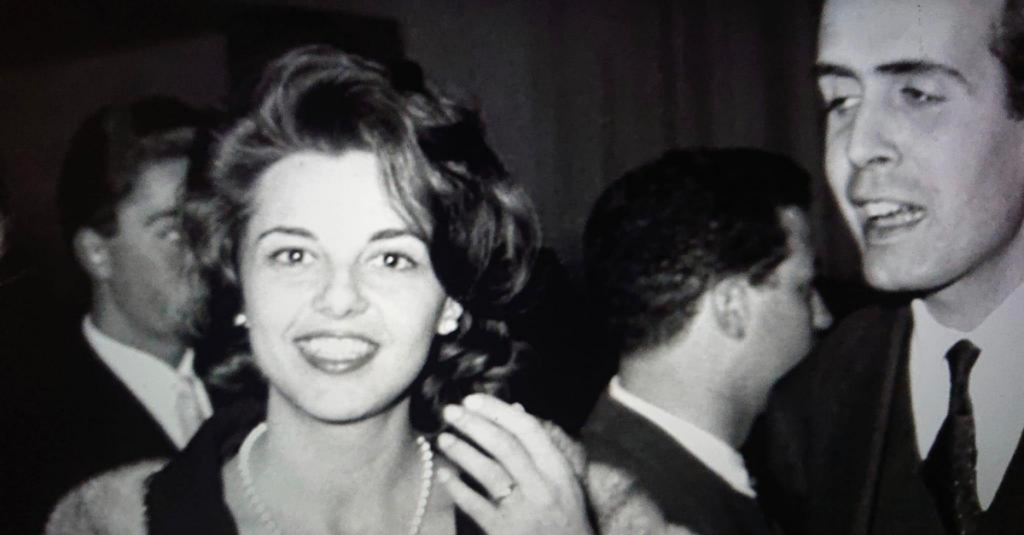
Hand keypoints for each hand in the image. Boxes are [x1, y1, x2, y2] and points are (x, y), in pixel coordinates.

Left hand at [437, 394, 593, 534]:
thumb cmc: (566, 517)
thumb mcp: (564, 480)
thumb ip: (541, 446)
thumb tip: (516, 409)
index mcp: (558, 471)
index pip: (528, 430)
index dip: (498, 411)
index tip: (473, 399)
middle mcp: (542, 488)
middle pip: (504, 446)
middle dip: (474, 425)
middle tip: (450, 411)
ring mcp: (523, 511)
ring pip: (488, 473)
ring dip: (462, 452)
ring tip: (443, 438)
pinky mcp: (504, 532)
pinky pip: (475, 506)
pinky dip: (457, 488)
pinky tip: (444, 474)